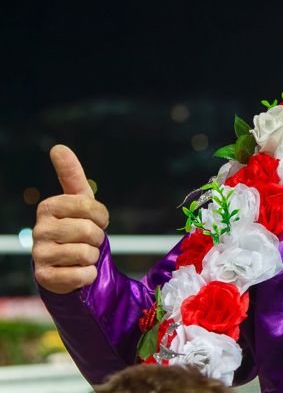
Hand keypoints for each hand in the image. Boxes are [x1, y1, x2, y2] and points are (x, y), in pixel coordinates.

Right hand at [33, 145, 109, 293]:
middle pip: (88, 231)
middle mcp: (39, 230)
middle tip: (89, 241)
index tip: (97, 220)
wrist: (67, 265)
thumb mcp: (79, 201)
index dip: (101, 216)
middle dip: (97, 238)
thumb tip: (58, 147)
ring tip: (82, 256)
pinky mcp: (45, 278)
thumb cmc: (77, 227)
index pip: (89, 206)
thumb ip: (71, 174)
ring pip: (86, 253)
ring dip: (93, 257)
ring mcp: (39, 255)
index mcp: (48, 207)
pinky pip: (80, 275)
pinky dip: (88, 275)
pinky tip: (78, 272)